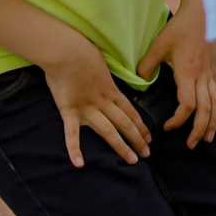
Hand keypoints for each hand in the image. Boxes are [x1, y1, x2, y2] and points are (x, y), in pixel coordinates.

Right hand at [40, 37, 152, 166]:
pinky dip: (74, 149)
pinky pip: (71, 133)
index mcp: (111, 91)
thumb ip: (105, 79)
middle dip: (137, 139)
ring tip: (132, 161)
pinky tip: (79, 164)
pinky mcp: (68, 110)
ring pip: (108, 131)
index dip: (141, 126)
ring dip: (121, 147)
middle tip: (147, 154)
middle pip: (125, 124)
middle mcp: (103, 102)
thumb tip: (106, 80)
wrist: (65, 51)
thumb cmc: (82, 53)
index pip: (131, 112)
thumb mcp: (101, 66)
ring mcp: (86, 108)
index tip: (149, 139)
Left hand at [139, 11, 215, 148]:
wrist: (203, 13)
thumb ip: (146, 66)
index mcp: (187, 73)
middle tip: (191, 145)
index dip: (179, 120)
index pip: (187, 105)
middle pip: (205, 111)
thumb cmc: (179, 28)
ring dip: (213, 124)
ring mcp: (212, 75)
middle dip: (199, 130)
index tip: (167, 126)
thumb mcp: (158, 45)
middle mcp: (203, 77)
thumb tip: (139, 83)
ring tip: (208, 139)